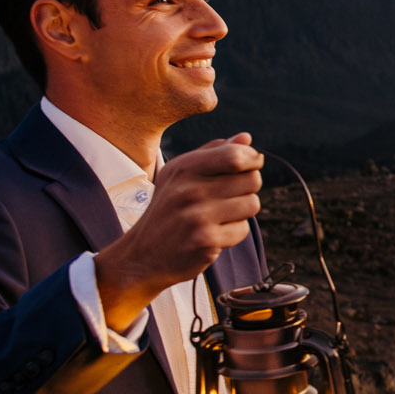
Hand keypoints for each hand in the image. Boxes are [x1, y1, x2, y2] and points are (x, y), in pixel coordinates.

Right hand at [93, 134, 262, 327]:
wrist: (142, 255)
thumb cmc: (167, 210)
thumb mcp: (180, 175)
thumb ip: (213, 153)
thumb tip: (246, 138)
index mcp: (185, 167)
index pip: (236, 155)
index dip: (252, 159)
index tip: (249, 167)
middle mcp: (190, 189)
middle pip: (252, 179)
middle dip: (247, 188)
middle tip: (228, 198)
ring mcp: (197, 216)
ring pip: (252, 204)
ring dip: (241, 212)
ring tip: (219, 216)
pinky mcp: (205, 240)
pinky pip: (242, 230)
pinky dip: (233, 234)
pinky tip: (213, 234)